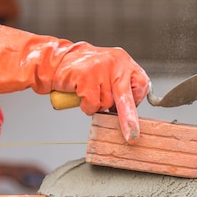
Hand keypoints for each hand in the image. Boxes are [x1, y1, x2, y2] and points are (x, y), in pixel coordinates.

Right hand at [0, 22, 149, 141]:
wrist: (54, 60)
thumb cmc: (82, 70)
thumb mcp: (107, 72)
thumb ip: (119, 86)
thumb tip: (130, 114)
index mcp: (123, 60)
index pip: (141, 83)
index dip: (137, 99)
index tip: (134, 112)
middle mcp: (115, 62)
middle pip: (126, 98)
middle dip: (129, 119)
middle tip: (132, 135)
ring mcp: (100, 68)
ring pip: (106, 103)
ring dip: (97, 104)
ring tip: (88, 91)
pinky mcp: (85, 77)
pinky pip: (92, 104)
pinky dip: (86, 106)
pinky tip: (80, 93)